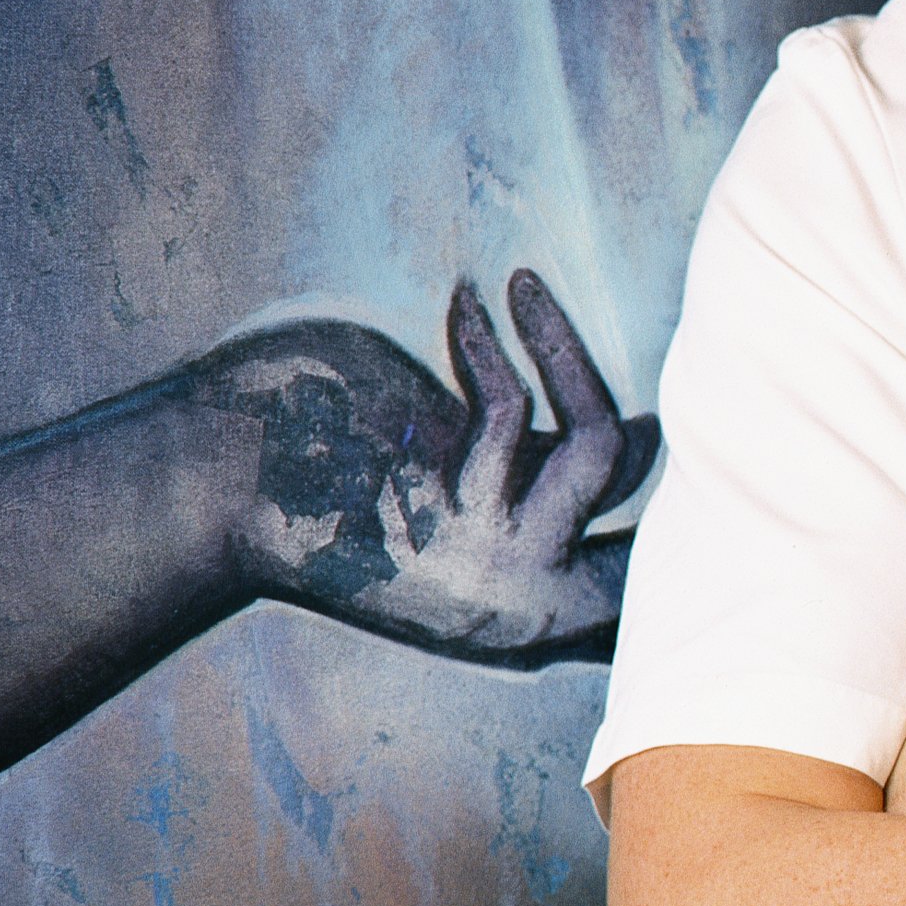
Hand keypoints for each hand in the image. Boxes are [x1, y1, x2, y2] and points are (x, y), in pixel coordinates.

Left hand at [202, 271, 659, 658]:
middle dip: (666, 417)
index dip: (696, 516)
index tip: (694, 442)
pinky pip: (510, 413)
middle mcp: (528, 602)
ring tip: (525, 288)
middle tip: (629, 344)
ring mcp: (493, 562)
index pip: (653, 570)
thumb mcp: (467, 513)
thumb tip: (652, 437)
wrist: (209, 507)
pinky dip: (490, 345)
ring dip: (564, 347)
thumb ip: (547, 485)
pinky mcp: (450, 513)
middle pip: (650, 506)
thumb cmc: (340, 496)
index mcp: (535, 618)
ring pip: (602, 445)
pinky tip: (464, 303)